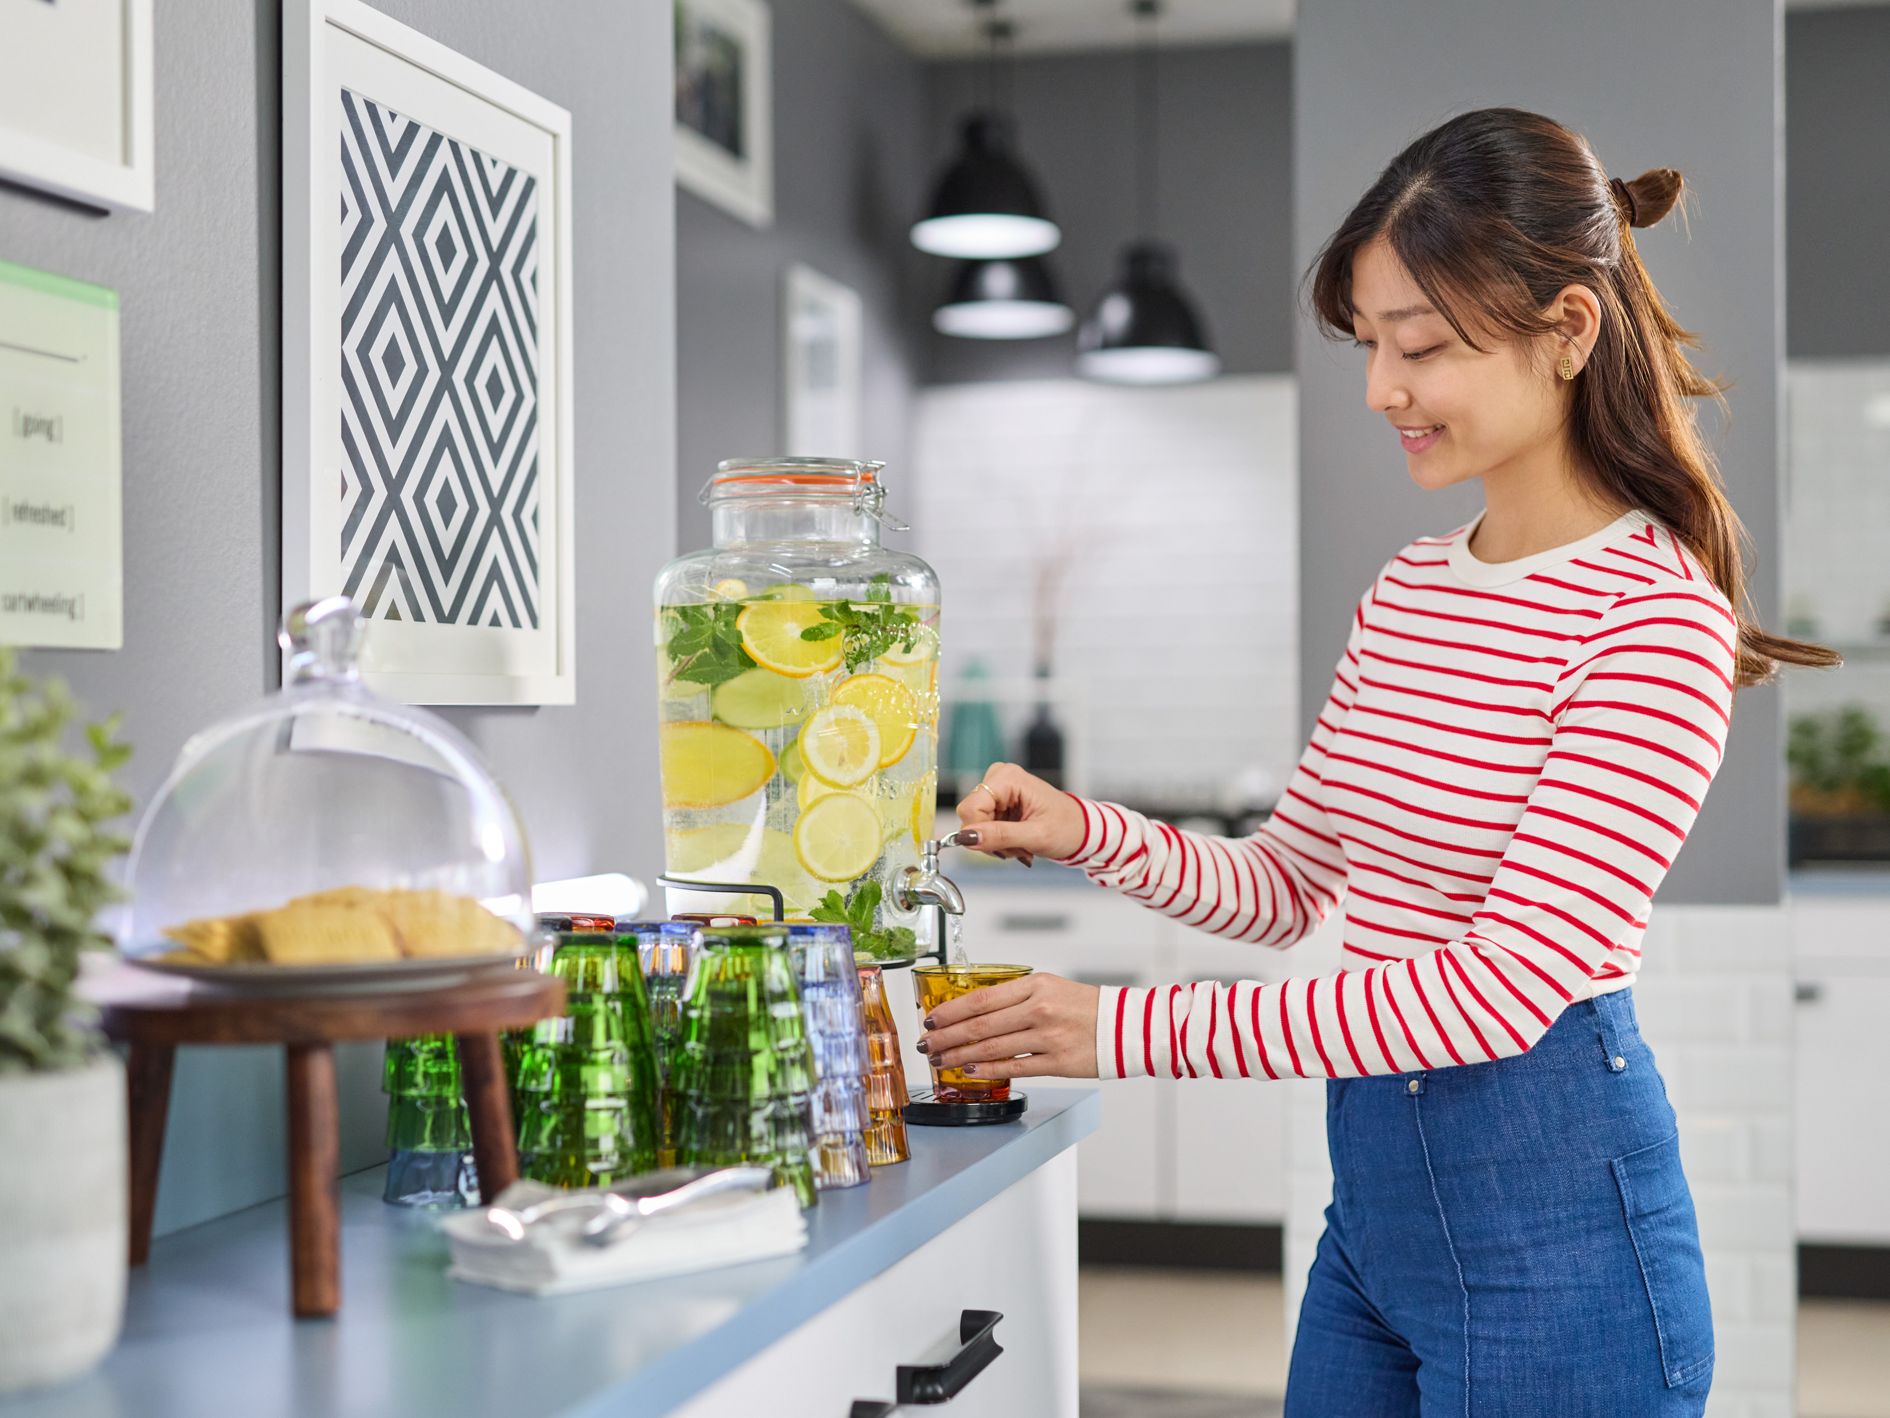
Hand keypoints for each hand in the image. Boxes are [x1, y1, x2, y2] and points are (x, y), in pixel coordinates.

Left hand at [920, 972, 1100, 1080]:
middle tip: (926, 1045)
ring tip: (941, 1061)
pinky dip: (989, 1070)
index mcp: (1035, 986)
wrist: (1125, 1025)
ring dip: (961, 1056)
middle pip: (981, 1024)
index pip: (982, 998)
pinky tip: (971, 1072)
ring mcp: (1048, 1037)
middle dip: (947, 1036)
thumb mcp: (1049, 988)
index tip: (930, 1019)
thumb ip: (1015, 997)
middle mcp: (1040, 1009)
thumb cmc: (1085, 1006)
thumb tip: (974, 1010)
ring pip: (992, 1048)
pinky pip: (1015, 1067)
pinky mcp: (1058, 1063)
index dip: (951, 1011)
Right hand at [953, 762, 1085, 866]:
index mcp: (1008, 778)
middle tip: (1018, 846)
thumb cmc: (1068, 828)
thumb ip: (1000, 835)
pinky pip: (983, 827)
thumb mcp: (1036, 835)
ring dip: (996, 842)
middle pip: (971, 816)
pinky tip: (1017, 841)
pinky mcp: (998, 802)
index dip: (979, 833)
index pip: (970, 808)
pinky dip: (998, 840)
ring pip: (975, 824)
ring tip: (1021, 844)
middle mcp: (1000, 778)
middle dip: (991, 839)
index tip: (1002, 846)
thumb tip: (966, 837)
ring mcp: (998, 790)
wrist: (1081, 829)